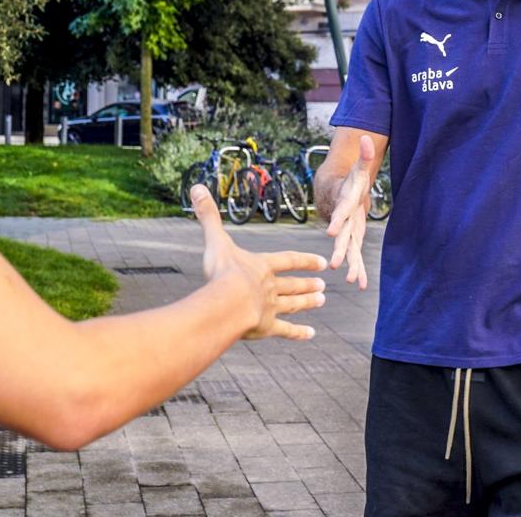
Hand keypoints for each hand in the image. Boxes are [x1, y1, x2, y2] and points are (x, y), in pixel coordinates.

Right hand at [191, 185, 326, 339]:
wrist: (228, 304)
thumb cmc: (221, 272)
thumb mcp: (215, 241)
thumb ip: (208, 216)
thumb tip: (197, 187)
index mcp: (261, 266)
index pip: (287, 260)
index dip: (304, 260)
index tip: (321, 262)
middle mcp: (270, 287)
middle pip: (292, 284)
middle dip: (307, 284)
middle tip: (323, 285)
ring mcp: (270, 308)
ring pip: (293, 304)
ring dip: (307, 302)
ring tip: (321, 301)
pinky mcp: (266, 328)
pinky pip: (285, 330)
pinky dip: (298, 332)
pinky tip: (311, 334)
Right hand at [325, 134, 375, 288]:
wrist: (337, 193)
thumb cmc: (350, 180)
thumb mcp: (358, 168)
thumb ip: (364, 155)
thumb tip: (367, 138)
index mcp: (344, 204)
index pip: (340, 212)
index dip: (336, 220)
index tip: (331, 232)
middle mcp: (344, 221)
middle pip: (342, 237)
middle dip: (340, 250)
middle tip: (335, 264)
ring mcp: (348, 231)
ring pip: (350, 250)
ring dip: (352, 265)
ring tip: (354, 280)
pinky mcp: (353, 239)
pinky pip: (356, 256)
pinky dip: (358, 269)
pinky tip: (361, 284)